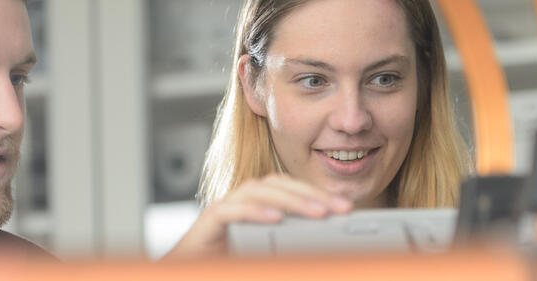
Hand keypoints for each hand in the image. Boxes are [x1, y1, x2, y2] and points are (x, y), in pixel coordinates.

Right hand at [162, 174, 352, 259]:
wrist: (190, 272)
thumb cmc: (228, 266)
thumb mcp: (269, 260)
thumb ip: (291, 253)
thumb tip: (324, 254)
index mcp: (259, 209)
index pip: (290, 190)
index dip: (318, 194)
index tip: (346, 208)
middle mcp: (242, 202)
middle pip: (278, 184)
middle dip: (312, 194)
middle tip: (342, 209)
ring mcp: (225, 209)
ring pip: (258, 190)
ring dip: (291, 199)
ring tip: (318, 213)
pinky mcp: (209, 221)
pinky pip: (231, 209)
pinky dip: (255, 211)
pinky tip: (276, 219)